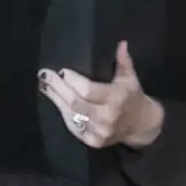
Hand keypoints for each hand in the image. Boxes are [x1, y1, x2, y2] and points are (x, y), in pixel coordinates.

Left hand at [40, 42, 165, 149]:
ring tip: (44, 86)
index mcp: (117, 99)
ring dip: (56, 100)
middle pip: (76, 102)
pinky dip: (63, 113)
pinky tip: (56, 101)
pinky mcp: (93, 141)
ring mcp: (100, 132)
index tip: (62, 71)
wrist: (141, 126)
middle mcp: (107, 117)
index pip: (88, 91)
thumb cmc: (133, 97)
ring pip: (71, 115)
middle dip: (57, 88)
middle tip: (44, 76)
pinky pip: (73, 127)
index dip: (73, 81)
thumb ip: (124, 62)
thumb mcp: (130, 78)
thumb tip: (122, 44)